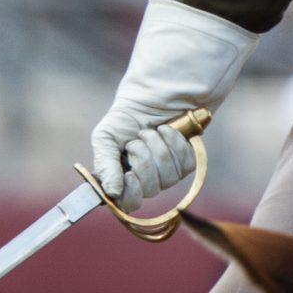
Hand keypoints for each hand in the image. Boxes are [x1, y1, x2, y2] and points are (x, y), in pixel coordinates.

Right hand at [88, 0, 256, 209]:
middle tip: (139, 138)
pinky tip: (171, 129)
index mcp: (123, 177)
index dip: (130, 194)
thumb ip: (105, 164)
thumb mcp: (107, 135)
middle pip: (148, 190)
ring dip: (159, 149)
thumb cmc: (130, 112)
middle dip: (143, 159)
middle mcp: (146, 178)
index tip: (129, 176)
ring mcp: (167, 171)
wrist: (161, 90)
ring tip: (154, 130)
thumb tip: (111, 193)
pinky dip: (176, 144)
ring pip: (167, 178)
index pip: (127, 202)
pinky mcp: (187, 160)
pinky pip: (184, 165)